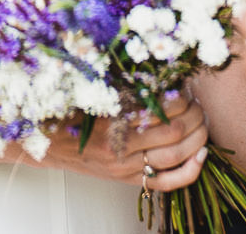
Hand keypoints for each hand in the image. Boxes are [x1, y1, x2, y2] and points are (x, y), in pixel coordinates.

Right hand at [41, 93, 209, 189]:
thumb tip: (154, 61)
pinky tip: (202, 155)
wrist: (44, 142)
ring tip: (202, 122)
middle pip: (175, 131)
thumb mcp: (88, 88)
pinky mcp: (128, 181)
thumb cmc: (66, 109)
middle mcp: (119, 146)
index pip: (161, 108)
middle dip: (195, 115)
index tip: (184, 85)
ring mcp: (125, 167)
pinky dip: (190, 170)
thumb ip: (118, 79)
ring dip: (198, 137)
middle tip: (198, 102)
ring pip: (177, 156)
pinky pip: (167, 183)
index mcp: (110, 118)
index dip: (181, 96)